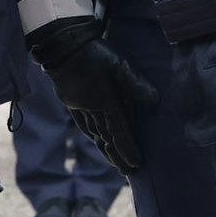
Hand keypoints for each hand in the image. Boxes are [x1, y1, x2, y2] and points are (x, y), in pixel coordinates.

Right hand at [26, 15, 157, 174]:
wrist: (61, 44)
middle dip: (117, 156)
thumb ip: (135, 83)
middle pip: (105, 138)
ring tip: (115, 162)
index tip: (136, 164)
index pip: (118, 130)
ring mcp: (78, 106)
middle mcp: (89, 108)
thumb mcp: (119, 63)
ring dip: (105, 149)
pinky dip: (93, 136)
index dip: (127, 148)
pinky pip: (84, 125)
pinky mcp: (71, 101)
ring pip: (93, 134)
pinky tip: (96, 140)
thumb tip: (155, 102)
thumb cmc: (93, 52)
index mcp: (102, 101)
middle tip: (128, 173)